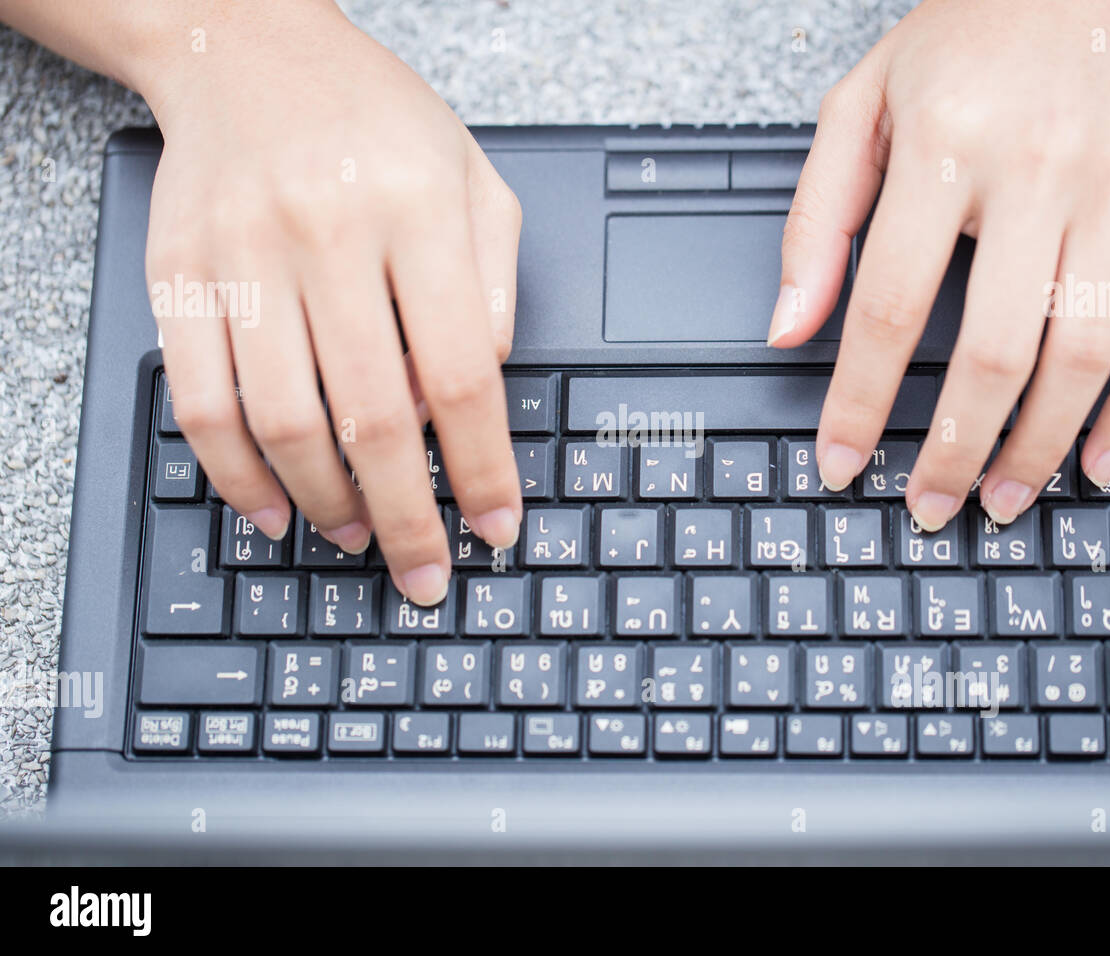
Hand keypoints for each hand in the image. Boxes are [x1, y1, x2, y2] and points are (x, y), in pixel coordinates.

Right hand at [142, 3, 521, 603]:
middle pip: (373, 417)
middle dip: (408, 517)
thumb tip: (477, 392)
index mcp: (417, 210)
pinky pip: (201, 401)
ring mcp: (243, 256)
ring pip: (283, 422)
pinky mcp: (179, 276)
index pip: (462, 375)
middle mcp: (327, 233)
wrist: (245, 51)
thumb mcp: (472, 177)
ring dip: (326, 503)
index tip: (494, 527)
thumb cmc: (374, 121)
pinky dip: (236, 474)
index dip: (482, 469)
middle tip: (425, 574)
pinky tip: (273, 509)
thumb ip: (494, 284)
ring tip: (360, 537)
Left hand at [769, 0, 1109, 529]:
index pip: (890, 308)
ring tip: (1002, 500)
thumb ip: (818, 221)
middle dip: (954, 451)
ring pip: (1082, 357)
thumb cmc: (966, 41)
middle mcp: (1038, 176)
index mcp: (946, 150)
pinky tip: (1098, 457)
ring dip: (1040, 449)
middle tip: (929, 507)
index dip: (859, 403)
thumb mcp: (861, 110)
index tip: (840, 463)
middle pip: (994, 352)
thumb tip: (790, 327)